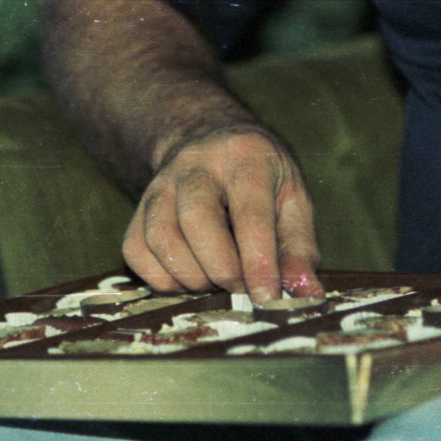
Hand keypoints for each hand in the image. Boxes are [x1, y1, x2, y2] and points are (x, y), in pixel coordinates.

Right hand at [123, 126, 322, 304]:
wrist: (211, 142)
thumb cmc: (260, 178)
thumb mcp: (292, 199)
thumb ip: (299, 248)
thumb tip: (304, 295)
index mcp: (245, 156)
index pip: (249, 213)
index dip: (258, 262)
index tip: (267, 298)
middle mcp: (195, 164)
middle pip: (195, 219)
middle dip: (220, 268)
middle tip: (241, 289)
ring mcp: (160, 184)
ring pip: (160, 237)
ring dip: (190, 277)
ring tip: (216, 282)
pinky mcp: (139, 207)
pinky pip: (137, 250)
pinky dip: (162, 278)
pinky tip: (189, 277)